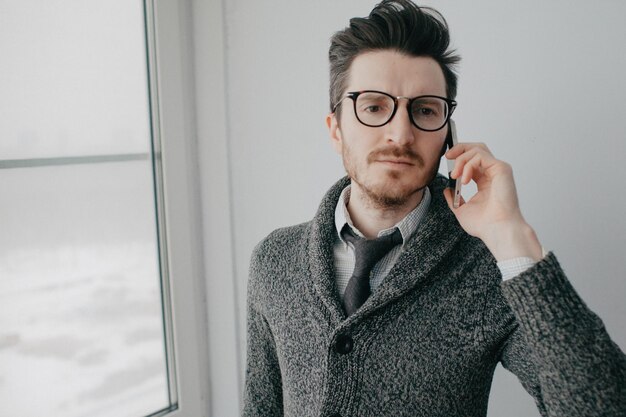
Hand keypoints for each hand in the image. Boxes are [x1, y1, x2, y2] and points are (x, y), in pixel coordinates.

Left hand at [443, 143, 542, 261]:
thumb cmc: (484, 225)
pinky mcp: (502, 169)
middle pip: (476, 148)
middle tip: (447, 156)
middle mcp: (492, 173)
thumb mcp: (461, 210)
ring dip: (461, 159)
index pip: (472, 160)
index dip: (458, 156)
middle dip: (459, 148)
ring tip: (455, 175)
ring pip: (477, 149)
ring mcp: (498, 170)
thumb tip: (447, 190)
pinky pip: (480, 156)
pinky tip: (464, 180)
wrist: (496, 230)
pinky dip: (468, 164)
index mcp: (484, 181)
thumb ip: (454, 198)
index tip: (446, 160)